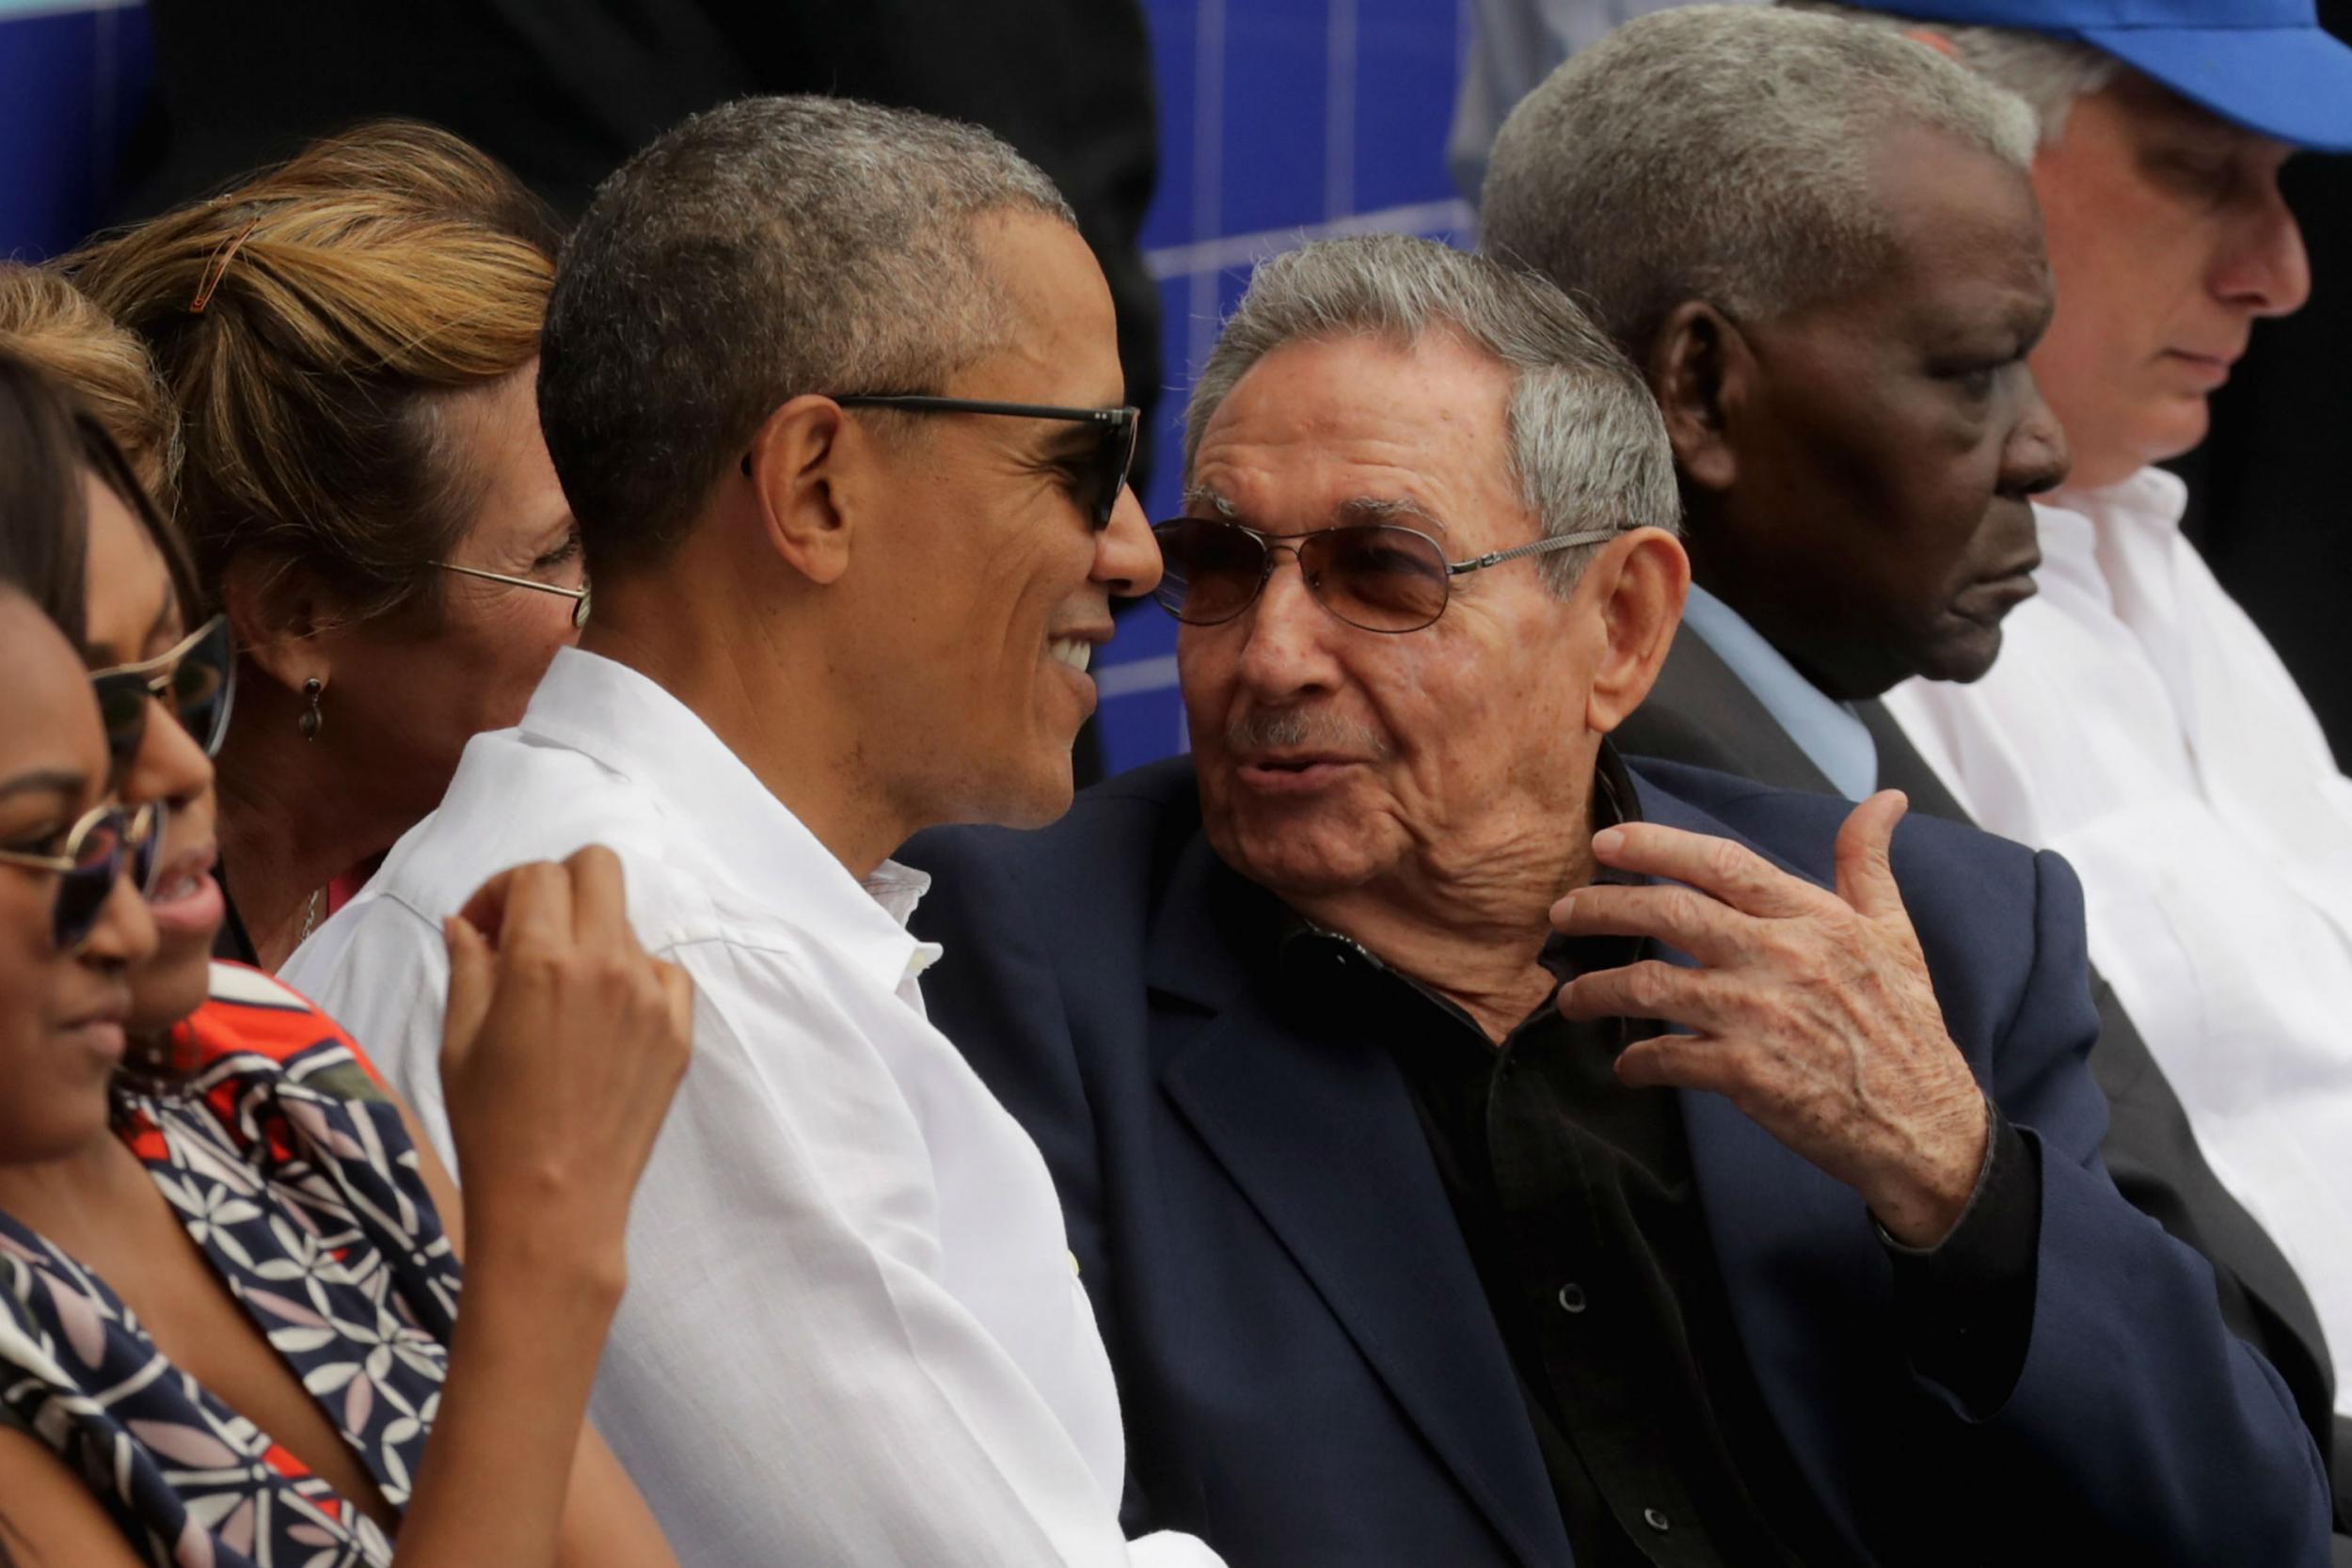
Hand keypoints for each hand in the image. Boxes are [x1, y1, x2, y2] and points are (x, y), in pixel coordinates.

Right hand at [439, 847, 693, 1288]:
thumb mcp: (458, 1040)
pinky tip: (602, 1020)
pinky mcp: (680, 1030)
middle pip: (599, 866)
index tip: (484, 928)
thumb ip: (469, 965)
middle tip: (529, 931)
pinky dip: (632, 978)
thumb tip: (469, 922)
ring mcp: (652, 997)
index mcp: (543, 961)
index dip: (502, 890)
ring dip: (591, 937)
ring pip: (627, 923)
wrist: (554, 1202)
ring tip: (559, 994)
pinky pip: (663, 972)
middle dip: (559, 884)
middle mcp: (607, 965)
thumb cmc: (490, 1125)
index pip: (536, 875)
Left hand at [1551, 791, 1987, 1245]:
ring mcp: (1760, 1016)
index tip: (1605, 843)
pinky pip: (1669, 1057)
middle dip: (1603, 907)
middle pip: (1670, 912)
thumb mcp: (1895, 934)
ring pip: (1653, 984)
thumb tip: (1885, 800)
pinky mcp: (1748, 1075)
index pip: (1721, 863)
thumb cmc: (1905, 1026)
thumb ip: (1868, 864)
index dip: (1657, 846)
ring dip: (1599, 988)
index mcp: (1812, 918)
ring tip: (1570, 997)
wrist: (1924, 1124)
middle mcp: (1781, 957)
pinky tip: (1626, 1064)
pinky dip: (1637, 1060)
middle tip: (1561, 913)